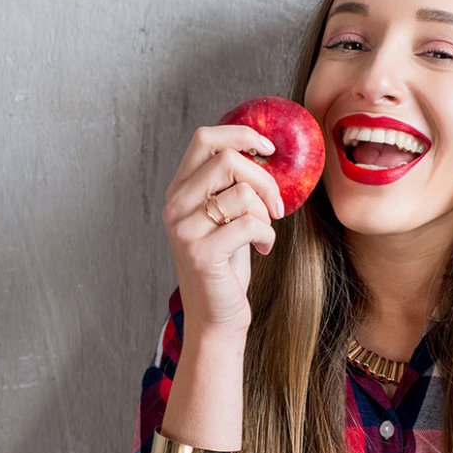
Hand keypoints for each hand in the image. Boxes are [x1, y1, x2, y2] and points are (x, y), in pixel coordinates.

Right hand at [162, 125, 284, 337]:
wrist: (215, 318)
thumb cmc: (227, 266)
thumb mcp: (226, 218)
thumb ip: (233, 186)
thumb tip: (266, 152)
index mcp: (180, 191)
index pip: (205, 139)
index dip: (241, 134)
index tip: (269, 148)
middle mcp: (175, 206)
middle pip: (227, 159)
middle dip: (263, 178)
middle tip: (276, 204)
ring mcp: (185, 230)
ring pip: (241, 192)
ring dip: (265, 212)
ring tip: (263, 233)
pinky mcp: (202, 253)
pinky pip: (249, 225)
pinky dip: (267, 235)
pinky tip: (263, 249)